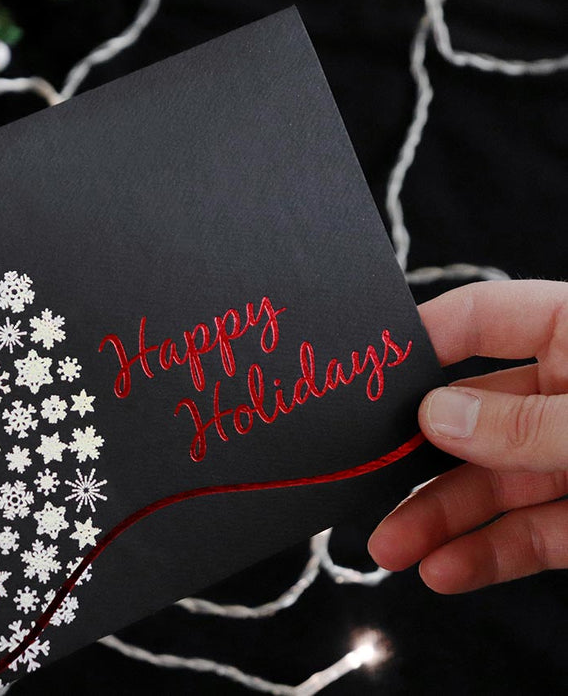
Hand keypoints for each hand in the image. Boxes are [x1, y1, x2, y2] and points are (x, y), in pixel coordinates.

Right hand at [368, 279, 567, 592]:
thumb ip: (526, 423)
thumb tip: (435, 417)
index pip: (481, 318)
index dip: (419, 340)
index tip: (360, 372)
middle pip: (471, 415)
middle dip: (415, 455)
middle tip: (360, 477)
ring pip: (492, 483)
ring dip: (438, 518)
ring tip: (389, 550)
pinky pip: (529, 533)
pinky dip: (486, 554)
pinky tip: (443, 570)